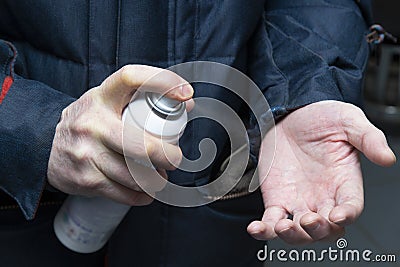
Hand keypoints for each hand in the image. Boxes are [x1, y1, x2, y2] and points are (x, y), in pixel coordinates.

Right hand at [47, 65, 192, 205]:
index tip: (185, 94)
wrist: (45, 147)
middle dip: (167, 156)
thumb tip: (186, 104)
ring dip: (156, 180)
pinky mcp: (85, 179)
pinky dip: (141, 196)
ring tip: (160, 177)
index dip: (162, 82)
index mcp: (101, 98)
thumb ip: (142, 99)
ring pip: (136, 175)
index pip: (131, 78)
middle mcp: (92, 123)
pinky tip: (146, 192)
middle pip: (142, 144)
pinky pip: (123, 193)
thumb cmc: (88, 122)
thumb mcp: (107, 102)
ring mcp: (86, 153)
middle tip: (175, 159)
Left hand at [248, 101, 395, 243]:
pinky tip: (256, 229)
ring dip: (292, 235)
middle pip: (327, 229)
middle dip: (319, 230)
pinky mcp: (277, 199)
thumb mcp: (347, 120)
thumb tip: (388, 158)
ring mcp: (299, 201)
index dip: (347, 214)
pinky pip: (270, 221)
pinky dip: (264, 229)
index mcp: (344, 181)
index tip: (339, 215)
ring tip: (283, 225)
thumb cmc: (320, 117)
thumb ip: (368, 138)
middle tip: (309, 219)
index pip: (352, 206)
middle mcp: (323, 197)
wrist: (288, 113)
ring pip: (299, 232)